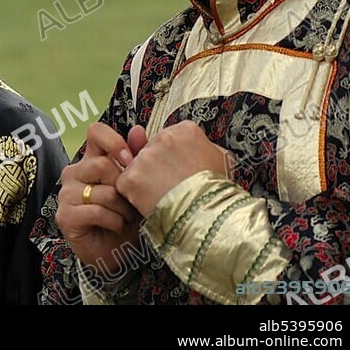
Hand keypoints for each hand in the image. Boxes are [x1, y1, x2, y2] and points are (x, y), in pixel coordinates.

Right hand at [56, 123, 141, 273]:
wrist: (116, 252)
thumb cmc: (126, 217)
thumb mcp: (135, 187)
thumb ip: (136, 158)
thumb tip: (138, 130)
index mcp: (91, 160)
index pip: (95, 132)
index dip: (114, 141)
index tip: (129, 159)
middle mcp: (74, 172)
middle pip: (102, 164)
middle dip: (124, 187)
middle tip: (132, 203)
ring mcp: (67, 193)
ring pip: (104, 191)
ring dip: (124, 209)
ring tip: (127, 218)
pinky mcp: (65, 215)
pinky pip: (98, 211)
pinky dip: (115, 222)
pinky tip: (117, 227)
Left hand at [116, 120, 233, 216]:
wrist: (207, 218)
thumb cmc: (217, 192)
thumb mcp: (223, 161)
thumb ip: (207, 147)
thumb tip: (201, 147)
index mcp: (186, 131)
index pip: (170, 136)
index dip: (173, 154)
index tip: (178, 166)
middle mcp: (162, 138)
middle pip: (151, 148)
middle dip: (156, 164)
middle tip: (171, 183)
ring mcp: (144, 157)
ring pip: (136, 165)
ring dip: (144, 179)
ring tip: (163, 194)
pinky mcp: (130, 176)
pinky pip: (125, 183)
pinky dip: (133, 194)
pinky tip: (151, 201)